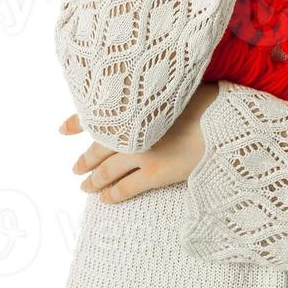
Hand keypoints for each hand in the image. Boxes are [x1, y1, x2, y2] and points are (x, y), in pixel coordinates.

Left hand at [59, 82, 220, 203]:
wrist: (225, 122)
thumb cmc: (207, 99)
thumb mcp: (178, 88)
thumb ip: (157, 94)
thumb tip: (150, 88)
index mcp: (135, 108)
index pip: (96, 114)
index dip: (77, 122)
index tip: (63, 128)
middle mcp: (132, 130)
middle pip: (98, 147)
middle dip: (85, 159)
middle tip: (75, 167)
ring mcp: (142, 153)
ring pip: (107, 171)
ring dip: (93, 180)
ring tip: (85, 186)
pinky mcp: (155, 173)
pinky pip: (126, 188)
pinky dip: (112, 195)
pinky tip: (105, 199)